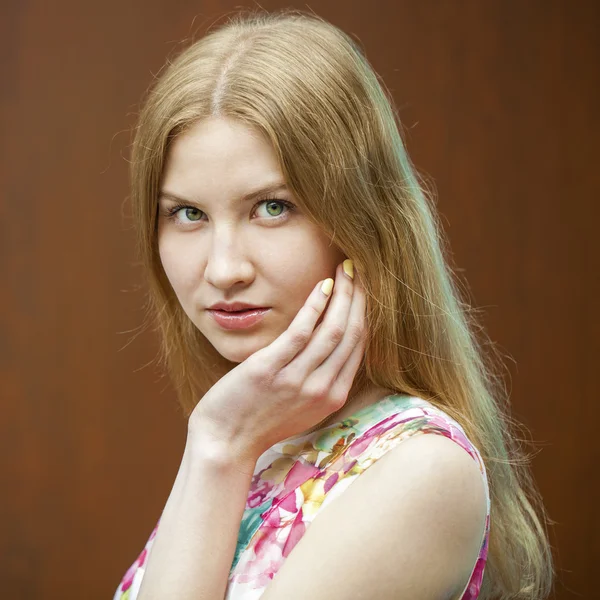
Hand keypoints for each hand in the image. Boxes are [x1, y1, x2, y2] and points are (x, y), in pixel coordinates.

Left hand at [188, 260, 366, 466]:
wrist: (225, 443)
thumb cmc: (260, 420)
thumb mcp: (301, 406)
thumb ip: (320, 379)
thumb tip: (329, 345)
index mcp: (333, 397)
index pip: (358, 346)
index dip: (364, 312)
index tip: (363, 288)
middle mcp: (322, 389)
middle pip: (352, 333)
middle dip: (359, 297)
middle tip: (359, 269)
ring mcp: (297, 380)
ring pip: (333, 329)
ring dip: (343, 294)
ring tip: (344, 268)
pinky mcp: (270, 370)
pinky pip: (301, 331)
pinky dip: (315, 305)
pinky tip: (322, 285)